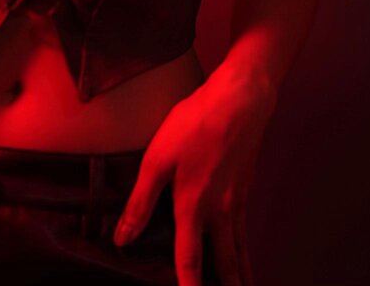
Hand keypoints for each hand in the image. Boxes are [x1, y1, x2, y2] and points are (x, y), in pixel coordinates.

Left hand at [113, 66, 276, 285]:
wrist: (239, 101)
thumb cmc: (195, 125)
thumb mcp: (157, 159)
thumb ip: (140, 202)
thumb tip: (123, 238)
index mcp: (193, 208)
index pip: (189, 262)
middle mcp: (219, 213)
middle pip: (225, 265)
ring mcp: (236, 202)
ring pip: (240, 251)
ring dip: (241, 276)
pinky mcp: (245, 188)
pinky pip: (245, 232)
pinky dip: (246, 251)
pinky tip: (244, 253)